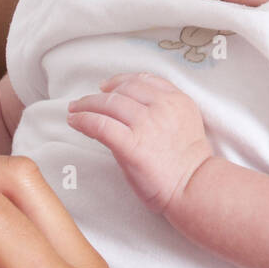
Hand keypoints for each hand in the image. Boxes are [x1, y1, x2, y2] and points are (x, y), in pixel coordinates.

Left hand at [66, 72, 213, 212]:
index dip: (121, 81)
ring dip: (87, 105)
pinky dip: (84, 120)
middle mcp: (162, 106)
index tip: (108, 86)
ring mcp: (146, 124)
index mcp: (177, 100)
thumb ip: (164, 110)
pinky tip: (75, 122)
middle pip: (124, 89)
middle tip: (85, 100)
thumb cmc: (189, 163)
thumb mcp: (185, 123)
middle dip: (101, 93)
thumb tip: (131, 107)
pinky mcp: (131, 143)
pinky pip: (100, 124)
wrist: (193, 187)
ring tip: (75, 110)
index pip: (144, 80)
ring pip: (108, 103)